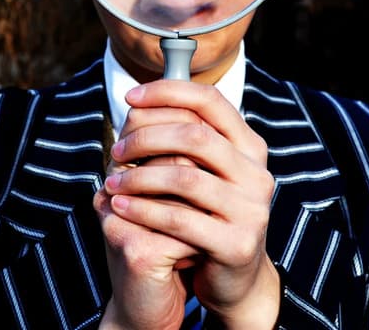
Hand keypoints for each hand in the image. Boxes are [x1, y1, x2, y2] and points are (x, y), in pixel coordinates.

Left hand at [100, 79, 280, 328]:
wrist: (234, 277)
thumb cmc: (208, 213)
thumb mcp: (205, 170)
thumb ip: (186, 137)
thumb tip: (139, 102)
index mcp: (249, 146)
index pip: (210, 100)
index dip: (167, 91)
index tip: (131, 97)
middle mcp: (257, 173)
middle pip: (195, 135)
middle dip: (146, 136)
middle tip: (116, 149)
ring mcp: (252, 209)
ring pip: (184, 177)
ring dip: (138, 176)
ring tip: (112, 181)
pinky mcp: (237, 244)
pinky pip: (180, 219)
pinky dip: (143, 209)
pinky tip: (119, 206)